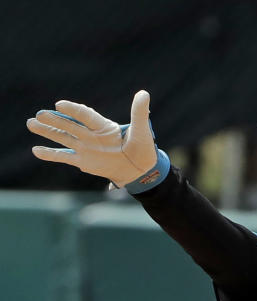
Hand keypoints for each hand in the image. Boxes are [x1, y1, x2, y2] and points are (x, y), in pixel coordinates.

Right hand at [26, 89, 169, 192]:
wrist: (141, 170)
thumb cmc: (143, 148)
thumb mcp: (142, 131)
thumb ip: (139, 113)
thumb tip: (144, 94)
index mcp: (104, 126)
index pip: (85, 115)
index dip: (73, 110)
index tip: (60, 105)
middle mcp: (91, 135)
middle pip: (70, 125)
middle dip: (55, 120)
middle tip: (40, 114)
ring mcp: (85, 148)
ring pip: (63, 137)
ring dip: (47, 132)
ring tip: (31, 123)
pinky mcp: (83, 161)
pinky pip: (64, 157)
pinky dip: (50, 155)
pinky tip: (36, 150)